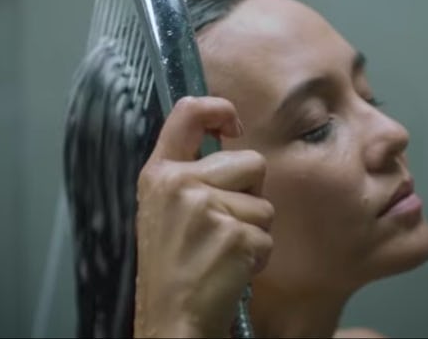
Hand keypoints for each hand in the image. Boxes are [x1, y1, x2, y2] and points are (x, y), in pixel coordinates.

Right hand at [134, 96, 273, 337]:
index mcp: (160, 174)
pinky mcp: (235, 236)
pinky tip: (230, 269)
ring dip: (253, 229)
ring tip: (222, 251)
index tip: (232, 124)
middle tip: (222, 225)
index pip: (187, 113)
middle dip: (250, 193)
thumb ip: (188, 174)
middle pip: (250, 162)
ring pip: (264, 202)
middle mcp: (180, 184)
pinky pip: (267, 235)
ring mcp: (208, 210)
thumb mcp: (162, 209)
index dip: (218, 109)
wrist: (171, 319)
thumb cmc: (171, 267)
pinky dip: (257, 256)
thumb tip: (226, 139)